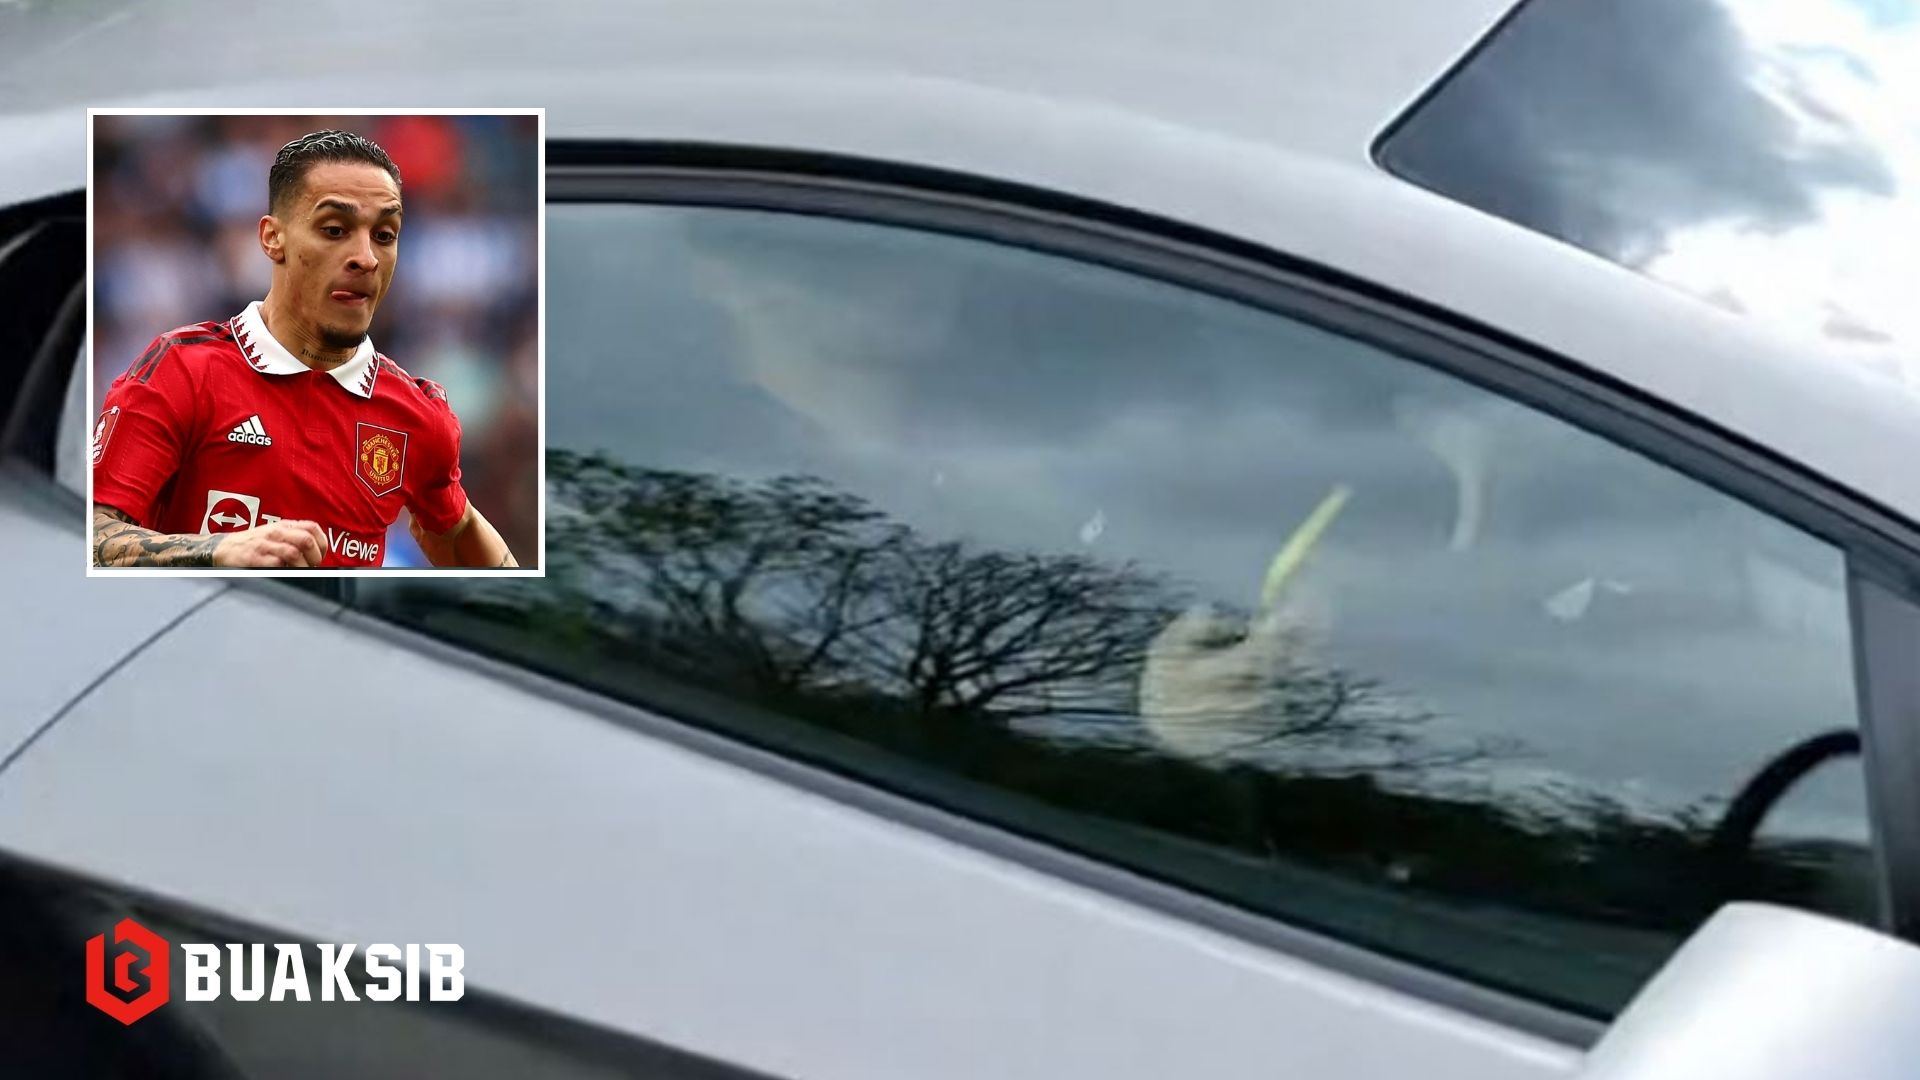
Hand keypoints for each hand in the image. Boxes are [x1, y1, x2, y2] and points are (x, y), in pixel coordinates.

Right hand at [211, 519, 327, 567]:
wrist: (224, 548)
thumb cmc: (255, 543)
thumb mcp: (275, 534)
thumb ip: (295, 537)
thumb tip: (318, 553)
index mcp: (284, 526)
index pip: (312, 528)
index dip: (322, 544)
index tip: (320, 556)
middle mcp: (276, 533)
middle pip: (306, 540)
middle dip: (315, 557)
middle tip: (311, 567)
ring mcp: (265, 545)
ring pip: (293, 553)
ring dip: (302, 567)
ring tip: (300, 572)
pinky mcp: (255, 558)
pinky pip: (276, 564)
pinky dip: (285, 571)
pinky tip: (284, 573)